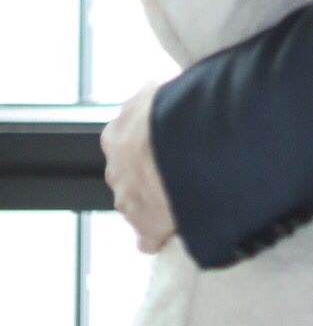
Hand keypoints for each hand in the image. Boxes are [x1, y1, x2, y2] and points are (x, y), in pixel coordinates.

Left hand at [100, 83, 177, 253]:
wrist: (180, 145)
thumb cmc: (173, 110)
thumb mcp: (159, 90)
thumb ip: (155, 96)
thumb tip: (161, 88)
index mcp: (116, 135)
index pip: (123, 140)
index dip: (144, 141)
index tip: (162, 141)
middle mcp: (116, 169)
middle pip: (129, 174)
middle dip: (147, 172)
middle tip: (177, 165)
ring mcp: (128, 201)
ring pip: (138, 203)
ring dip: (155, 199)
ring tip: (184, 192)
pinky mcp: (145, 227)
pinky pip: (150, 237)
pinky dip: (160, 234)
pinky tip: (177, 226)